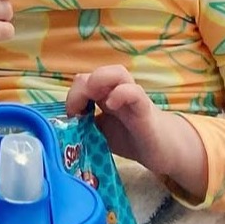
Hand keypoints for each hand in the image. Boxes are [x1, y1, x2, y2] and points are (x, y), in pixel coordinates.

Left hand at [66, 65, 186, 177]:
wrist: (162, 151)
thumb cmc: (130, 137)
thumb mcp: (100, 132)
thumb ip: (84, 125)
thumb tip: (63, 126)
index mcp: (104, 94)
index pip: (83, 81)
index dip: (73, 95)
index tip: (70, 116)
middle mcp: (117, 90)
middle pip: (97, 72)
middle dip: (81, 88)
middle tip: (76, 111)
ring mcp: (132, 97)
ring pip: (118, 72)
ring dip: (100, 80)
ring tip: (92, 99)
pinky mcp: (146, 109)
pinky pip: (135, 92)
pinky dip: (121, 93)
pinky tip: (111, 106)